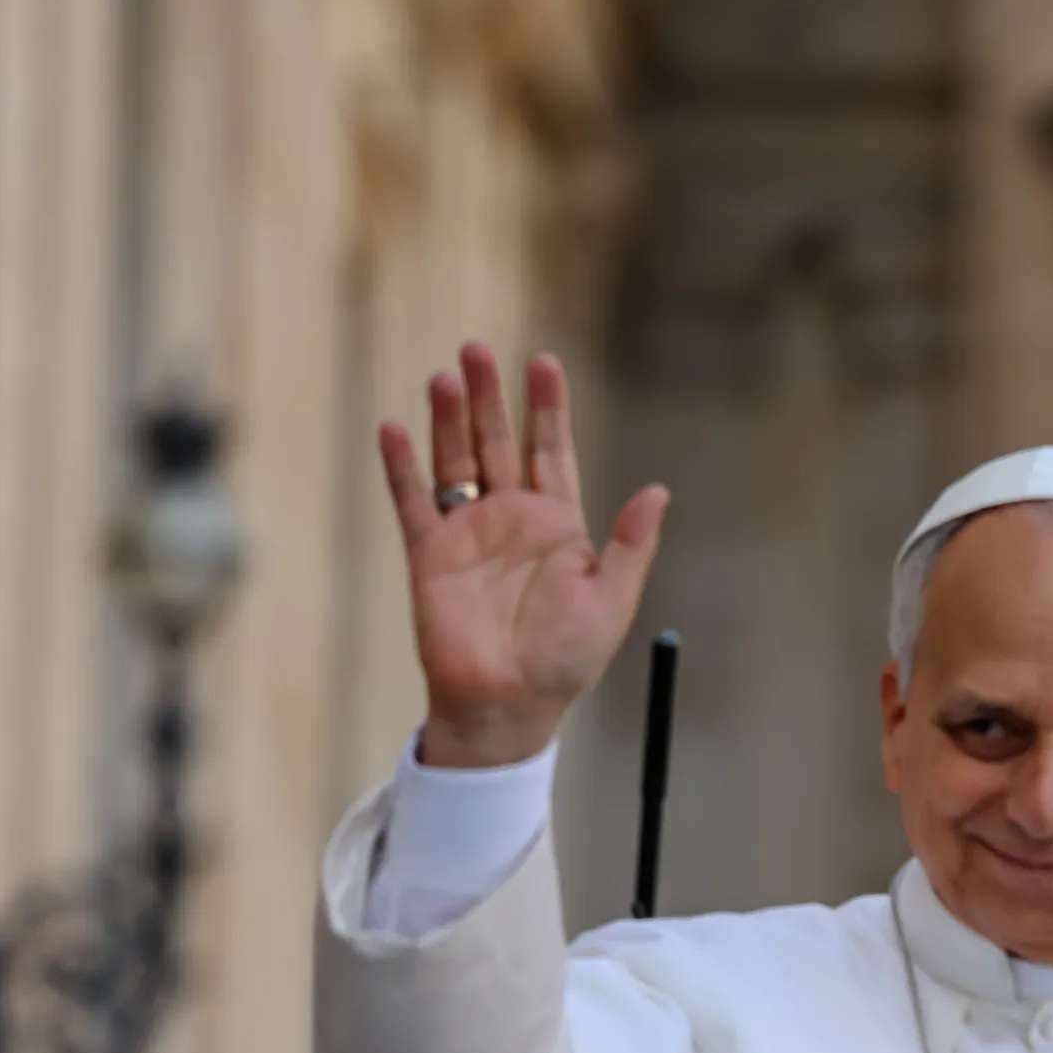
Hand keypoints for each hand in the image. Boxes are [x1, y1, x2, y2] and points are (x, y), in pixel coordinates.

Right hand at [377, 342, 668, 768]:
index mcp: (558, 524)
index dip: (548, 407)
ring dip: (447, 419)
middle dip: (489, 396)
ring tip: (443, 375)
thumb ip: (631, 543)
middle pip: (499, 442)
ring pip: (454, 460)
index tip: (543, 359)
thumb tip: (658, 490)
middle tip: (477, 348)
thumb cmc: (566, 659)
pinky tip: (394, 427)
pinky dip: (401, 466)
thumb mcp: (613, 600)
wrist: (509, 704)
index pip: (552, 450)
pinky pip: (413, 502)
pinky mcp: (429, 555)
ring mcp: (468, 534)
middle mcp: (511, 519)